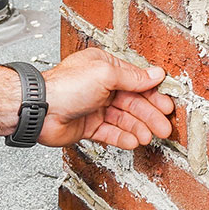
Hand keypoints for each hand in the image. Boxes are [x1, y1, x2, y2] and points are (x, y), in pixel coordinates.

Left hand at [39, 47, 173, 149]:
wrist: (41, 109)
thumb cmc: (65, 86)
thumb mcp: (105, 74)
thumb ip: (132, 77)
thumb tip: (155, 74)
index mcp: (104, 68)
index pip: (136, 82)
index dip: (153, 94)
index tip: (167, 106)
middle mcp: (100, 87)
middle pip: (132, 102)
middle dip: (150, 115)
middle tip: (164, 128)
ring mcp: (94, 107)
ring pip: (123, 119)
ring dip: (138, 128)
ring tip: (149, 137)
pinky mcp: (87, 127)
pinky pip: (110, 133)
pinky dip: (123, 137)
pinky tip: (133, 141)